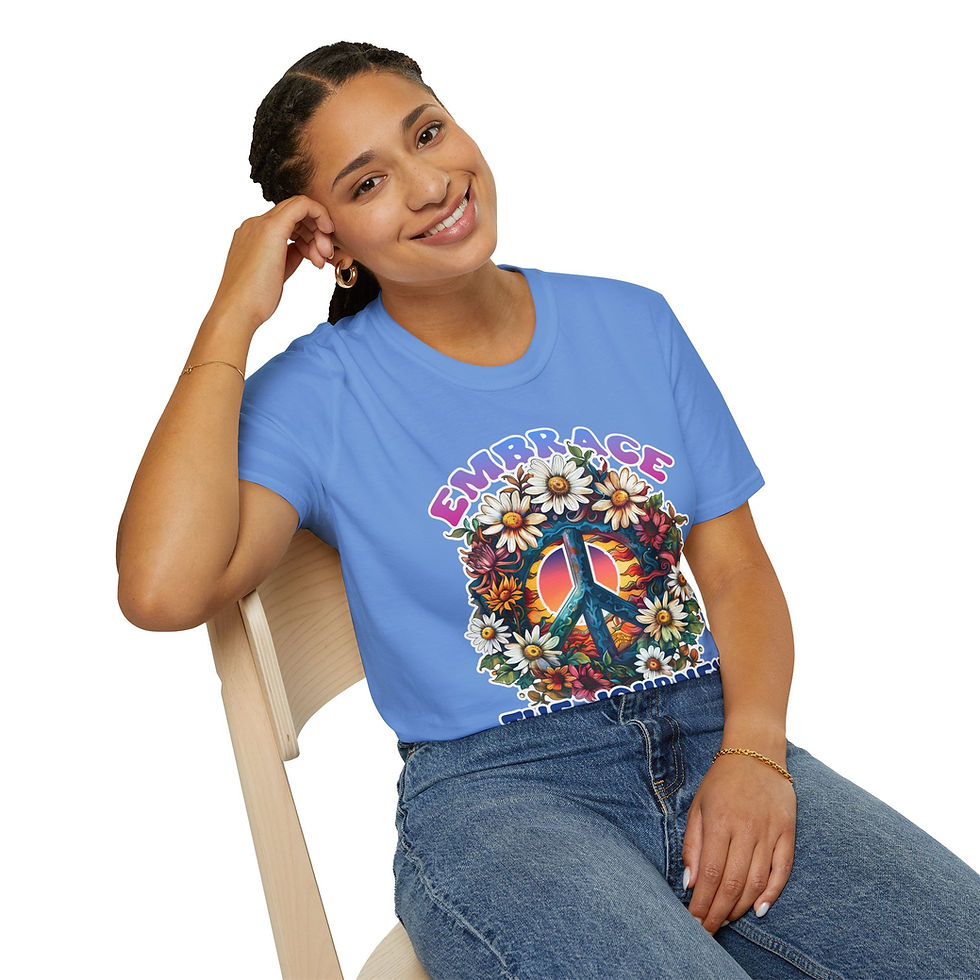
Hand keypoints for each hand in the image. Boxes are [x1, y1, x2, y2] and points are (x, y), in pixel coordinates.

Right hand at [208, 195, 334, 331]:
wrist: (238, 309)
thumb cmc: (254, 300)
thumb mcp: (277, 273)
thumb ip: (289, 256)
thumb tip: (304, 249)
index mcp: (253, 235)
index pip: (287, 222)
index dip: (308, 235)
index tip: (318, 256)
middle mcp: (254, 225)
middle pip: (294, 214)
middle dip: (316, 232)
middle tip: (324, 257)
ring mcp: (261, 224)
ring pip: (299, 209)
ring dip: (318, 231)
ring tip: (321, 259)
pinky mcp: (272, 228)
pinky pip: (302, 205)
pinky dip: (320, 215)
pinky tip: (327, 233)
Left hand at [682, 753, 796, 932]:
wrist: (756, 752)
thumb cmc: (721, 781)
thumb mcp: (698, 806)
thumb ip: (692, 845)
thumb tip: (690, 883)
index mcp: (720, 821)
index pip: (710, 874)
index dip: (702, 903)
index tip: (694, 921)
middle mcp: (746, 828)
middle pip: (733, 883)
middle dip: (718, 912)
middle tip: (708, 930)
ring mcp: (769, 831)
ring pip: (757, 881)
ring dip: (741, 907)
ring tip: (727, 920)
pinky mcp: (788, 831)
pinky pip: (782, 869)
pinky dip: (772, 893)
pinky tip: (759, 909)